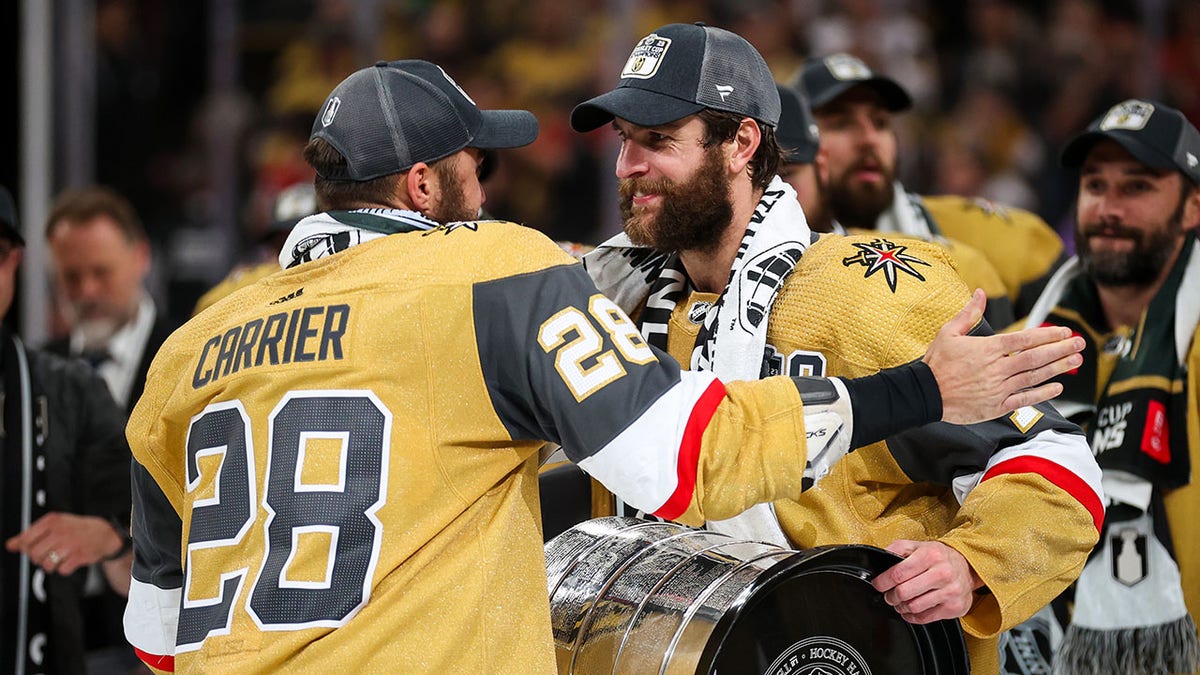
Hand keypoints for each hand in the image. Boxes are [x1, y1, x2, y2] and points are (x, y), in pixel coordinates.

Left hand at [4, 512, 122, 575]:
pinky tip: (69, 561)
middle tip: (49, 555)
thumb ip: (30, 535)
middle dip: (39, 559)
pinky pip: (61, 570)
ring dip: (51, 566)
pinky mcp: (79, 556)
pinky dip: (64, 569)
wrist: (104, 534)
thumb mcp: (54, 526)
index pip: (26, 540)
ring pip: (46, 564)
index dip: (27, 549)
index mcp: (52, 521)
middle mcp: (60, 531)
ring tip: (59, 559)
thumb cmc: (77, 530)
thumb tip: (10, 545)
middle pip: (34, 554)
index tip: (35, 549)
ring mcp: (70, 543)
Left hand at [871, 539, 981, 623]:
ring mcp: (950, 591)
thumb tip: (881, 556)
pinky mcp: (954, 607)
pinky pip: (925, 618)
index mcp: (930, 555)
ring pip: (914, 607)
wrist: (967, 567)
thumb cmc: (938, 557)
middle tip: (889, 595)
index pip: (898, 573)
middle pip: (904, 592)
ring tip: (901, 602)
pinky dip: (913, 617)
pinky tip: (911, 610)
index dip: (883, 581)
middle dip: (891, 596)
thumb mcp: (918, 546)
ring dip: (901, 607)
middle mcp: (942, 573)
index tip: (878, 585)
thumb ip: (898, 549)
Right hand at [923, 289, 1083, 423]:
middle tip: (1080, 344)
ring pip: (1034, 376)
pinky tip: (1057, 388)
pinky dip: (1042, 394)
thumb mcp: (948, 333)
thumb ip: (968, 314)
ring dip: (1057, 369)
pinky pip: (1024, 400)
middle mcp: (997, 368)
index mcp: (987, 348)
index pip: (1024, 339)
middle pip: (1036, 357)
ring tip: (1075, 362)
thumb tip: (979, 293)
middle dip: (1061, 349)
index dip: (1047, 335)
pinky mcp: (996, 406)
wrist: (924, 394)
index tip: (1064, 332)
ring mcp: (998, 388)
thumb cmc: (936, 363)